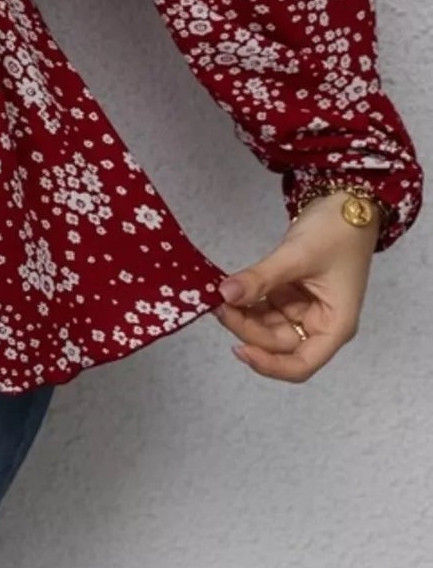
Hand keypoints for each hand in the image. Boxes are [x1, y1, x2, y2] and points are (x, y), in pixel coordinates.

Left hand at [212, 190, 379, 381]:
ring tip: (219, 297)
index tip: (240, 349)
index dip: (270, 365)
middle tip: (219, 306)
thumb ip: (261, 278)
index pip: (301, 364)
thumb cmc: (336, 232)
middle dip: (248, 329)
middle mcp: (319, 324)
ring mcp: (304, 308)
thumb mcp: (297, 255)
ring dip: (244, 316)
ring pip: (268, 326)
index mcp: (334, 326)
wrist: (347, 202)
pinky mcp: (291, 293)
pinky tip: (231, 291)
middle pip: (278, 344)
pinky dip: (248, 301)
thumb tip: (225, 294)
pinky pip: (266, 306)